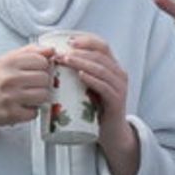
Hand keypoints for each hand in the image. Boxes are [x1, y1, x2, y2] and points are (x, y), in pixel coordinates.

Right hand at [0, 42, 63, 146]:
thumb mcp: (5, 60)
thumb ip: (29, 52)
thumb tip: (51, 49)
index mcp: (9, 62)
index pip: (42, 60)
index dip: (42, 67)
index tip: (35, 70)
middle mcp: (10, 78)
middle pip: (45, 78)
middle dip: (41, 83)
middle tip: (31, 85)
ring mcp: (11, 97)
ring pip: (44, 95)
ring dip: (39, 97)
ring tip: (27, 96)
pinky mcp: (12, 113)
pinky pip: (35, 112)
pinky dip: (30, 111)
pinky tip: (21, 106)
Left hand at [61, 34, 147, 174]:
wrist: (111, 133)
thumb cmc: (96, 109)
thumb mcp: (88, 87)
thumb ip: (79, 74)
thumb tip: (55, 61)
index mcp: (112, 68)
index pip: (102, 46)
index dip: (86, 41)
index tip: (68, 41)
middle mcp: (119, 74)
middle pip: (100, 55)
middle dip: (79, 52)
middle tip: (60, 54)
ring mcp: (119, 87)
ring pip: (102, 69)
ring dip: (82, 63)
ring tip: (67, 61)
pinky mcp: (117, 101)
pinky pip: (105, 87)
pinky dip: (93, 79)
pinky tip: (81, 76)